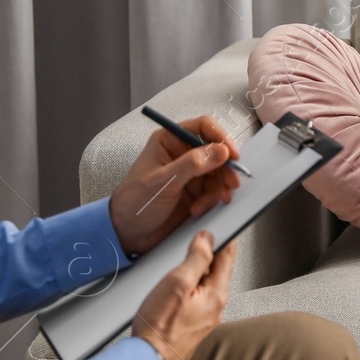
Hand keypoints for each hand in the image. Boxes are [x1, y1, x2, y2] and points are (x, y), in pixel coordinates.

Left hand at [110, 114, 240, 256]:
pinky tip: (199, 209)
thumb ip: (192, 164)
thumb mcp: (163, 181)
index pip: (203, 127)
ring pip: (218, 172)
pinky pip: (215, 190)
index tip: (232, 154)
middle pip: (216, 151)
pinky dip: (213, 200)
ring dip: (220, 187)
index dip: (220, 137)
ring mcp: (190, 174)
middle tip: (230, 182)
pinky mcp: (195, 192)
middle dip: (225, 167)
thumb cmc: (134, 202)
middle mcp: (181, 154)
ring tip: (216, 200)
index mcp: (169, 140)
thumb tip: (220, 150)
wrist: (128, 233)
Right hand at [132, 230, 234, 359]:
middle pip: (217, 268)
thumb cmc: (159, 327)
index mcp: (217, 294)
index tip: (220, 224)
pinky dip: (188, 285)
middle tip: (195, 239)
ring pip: (205, 282)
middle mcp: (216, 306)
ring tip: (179, 263)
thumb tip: (207, 239)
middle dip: (208, 252)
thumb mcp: (177, 283)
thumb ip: (196, 259)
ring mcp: (206, 316)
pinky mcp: (193, 322)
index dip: (224, 236)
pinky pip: (196, 296)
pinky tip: (173, 287)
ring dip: (195, 270)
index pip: (228, 256)